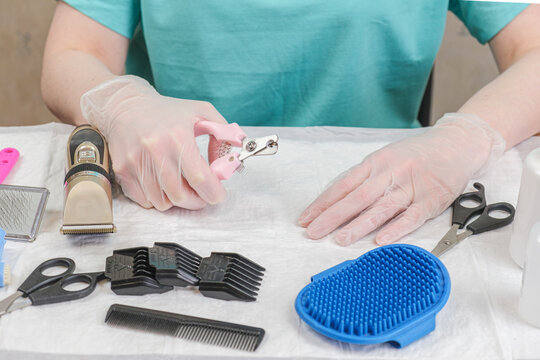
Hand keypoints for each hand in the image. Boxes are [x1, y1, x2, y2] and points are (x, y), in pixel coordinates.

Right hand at [80, 75, 226, 210]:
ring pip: (162, 202)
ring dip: (177, 200)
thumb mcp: (201, 111)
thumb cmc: (168, 111)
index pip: (200, 178)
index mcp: (178, 136)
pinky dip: (157, 199)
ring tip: (182, 186)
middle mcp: (155, 150)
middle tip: (202, 195)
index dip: (214, 193)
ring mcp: (136, 162)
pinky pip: (145, 200)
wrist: (125, 106)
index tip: (218, 195)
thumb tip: (233, 156)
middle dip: (197, 201)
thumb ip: (223, 132)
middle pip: (181, 196)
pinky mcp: (122, 171)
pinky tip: (162, 184)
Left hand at [298, 113, 505, 245]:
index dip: (322, 203)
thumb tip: (335, 199)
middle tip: (314, 233)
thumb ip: (364, 178)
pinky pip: (411, 216)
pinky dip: (396, 229)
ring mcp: (411, 186)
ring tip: (339, 239)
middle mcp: (390, 173)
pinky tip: (380, 241)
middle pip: (356, 198)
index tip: (305, 219)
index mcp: (375, 163)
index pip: (343, 185)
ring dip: (358, 225)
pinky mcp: (432, 199)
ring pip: (381, 208)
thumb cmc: (416, 154)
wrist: (456, 143)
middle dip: (332, 217)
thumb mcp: (385, 158)